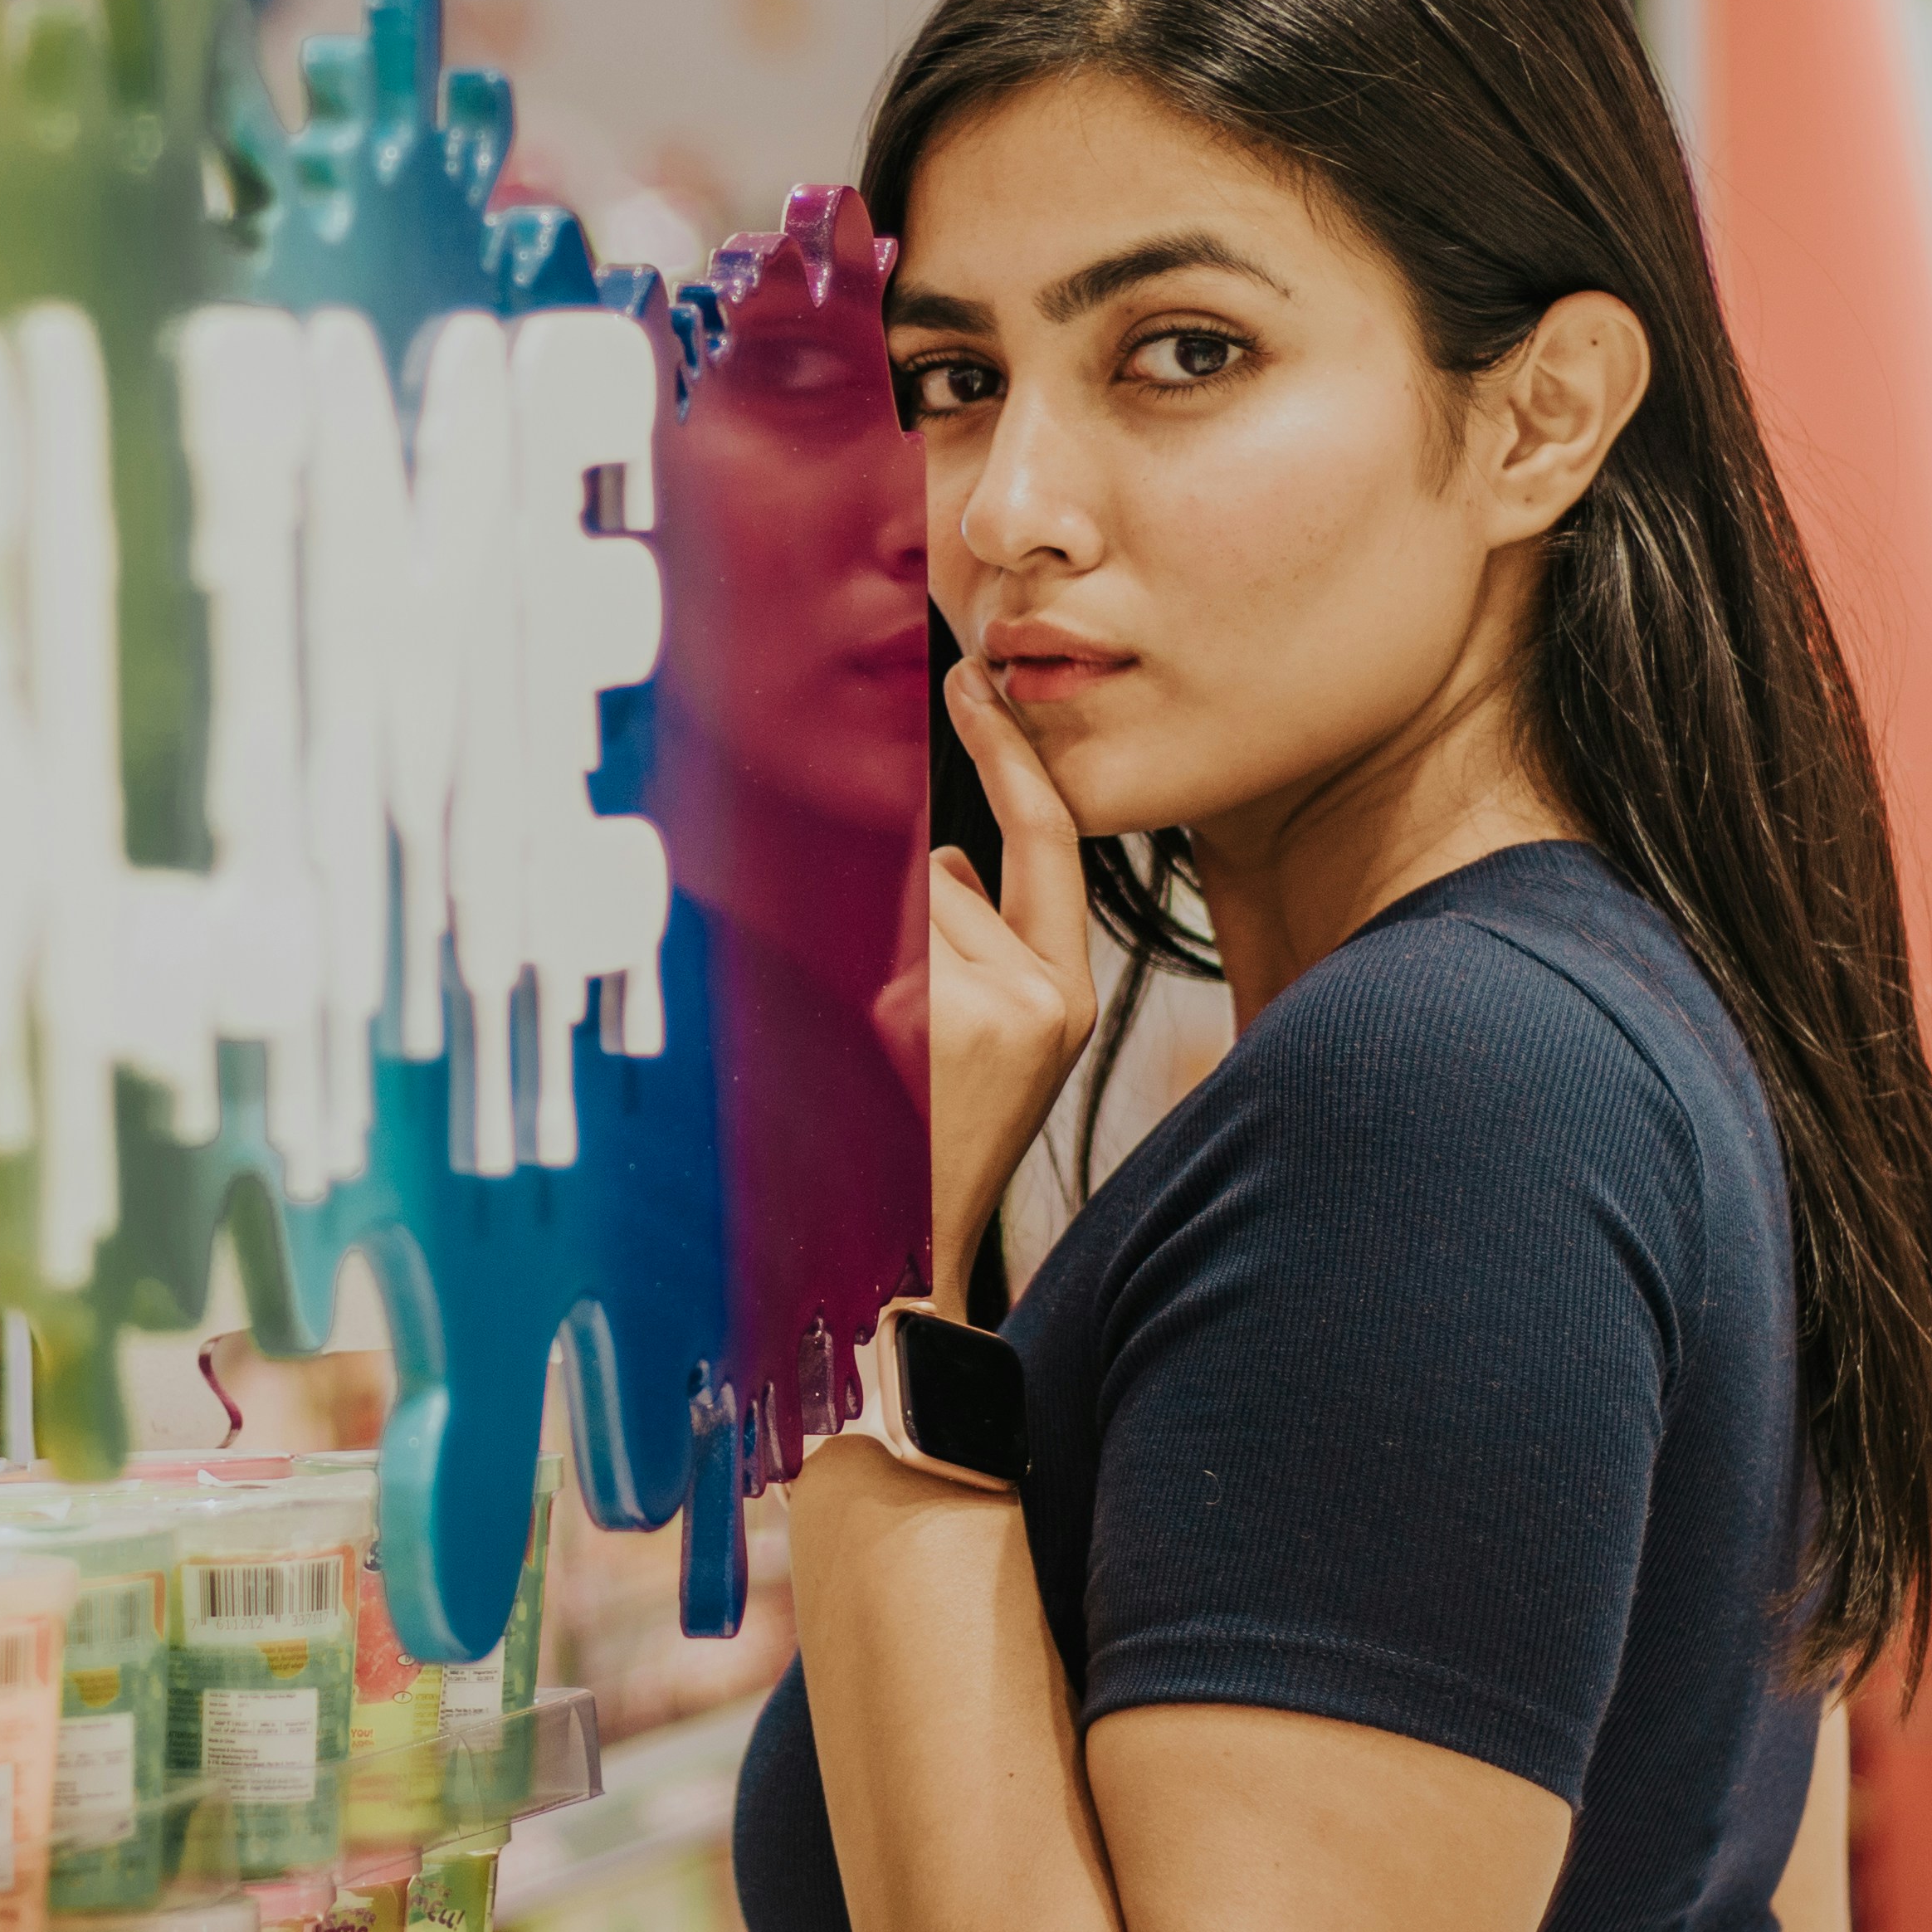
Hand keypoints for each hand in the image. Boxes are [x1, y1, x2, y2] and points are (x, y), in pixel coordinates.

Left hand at [931, 655, 1095, 1297]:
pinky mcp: (955, 1023)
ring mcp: (1003, 1008)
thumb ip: (978, 939)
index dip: (1009, 758)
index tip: (974, 687)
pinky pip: (884, 953)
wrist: (917, 1244)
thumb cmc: (938, 1135)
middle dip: (907, 920)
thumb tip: (946, 859)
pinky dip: (864, 990)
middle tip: (901, 1007)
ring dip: (880, 967)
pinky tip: (883, 1063)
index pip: (1048, 842)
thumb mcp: (988, 1035)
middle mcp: (1050, 995)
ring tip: (894, 1062)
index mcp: (1067, 994)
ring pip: (909, 915)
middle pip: (951, 878)